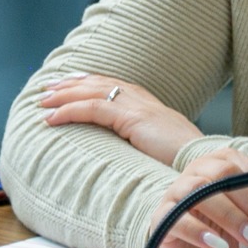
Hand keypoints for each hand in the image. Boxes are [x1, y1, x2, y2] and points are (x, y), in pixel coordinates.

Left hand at [41, 74, 204, 166]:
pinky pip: (94, 109)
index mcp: (149, 105)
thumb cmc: (186, 164)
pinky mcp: (133, 118)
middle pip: (100, 84)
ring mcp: (138, 107)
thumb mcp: (161, 150)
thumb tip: (130, 154)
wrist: (205, 163)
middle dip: (71, 85)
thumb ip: (145, 145)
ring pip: (93, 92)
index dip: (89, 83)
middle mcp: (142, 100)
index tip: (69, 83)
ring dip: (64, 96)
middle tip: (47, 89)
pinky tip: (52, 118)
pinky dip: (70, 111)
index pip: (114, 85)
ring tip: (42, 102)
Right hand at [147, 149, 247, 247]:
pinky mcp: (162, 214)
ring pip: (201, 192)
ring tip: (246, 244)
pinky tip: (215, 244)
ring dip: (229, 218)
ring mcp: (178, 191)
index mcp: (225, 164)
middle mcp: (200, 170)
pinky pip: (178, 216)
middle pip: (225, 176)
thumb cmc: (221, 231)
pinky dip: (199, 231)